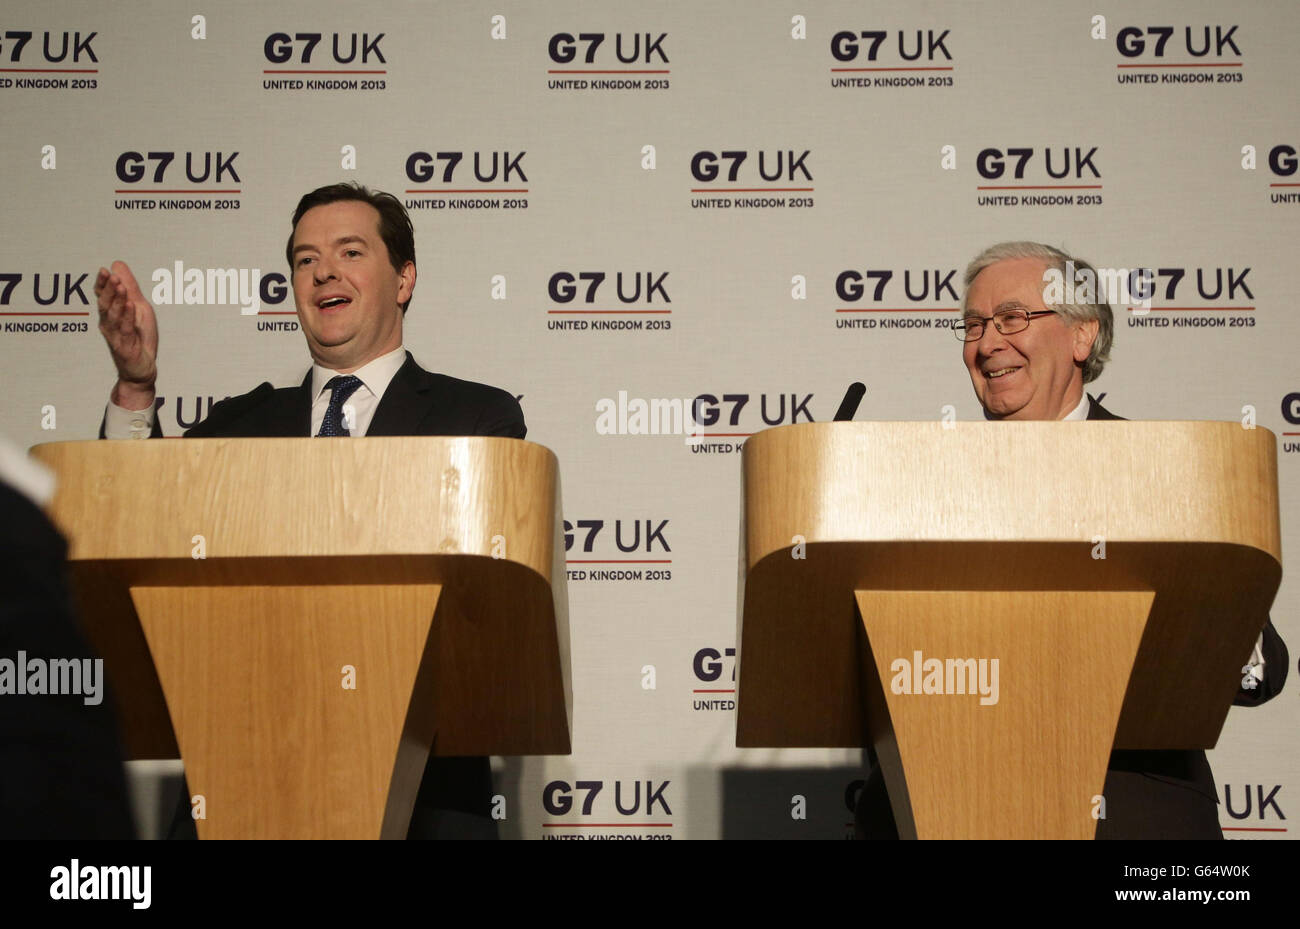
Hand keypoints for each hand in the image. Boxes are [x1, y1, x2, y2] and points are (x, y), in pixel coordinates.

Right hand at [95, 261, 157, 408]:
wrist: (143, 366)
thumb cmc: (139, 336)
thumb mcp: (138, 307)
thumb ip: (129, 287)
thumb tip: (117, 264)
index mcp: (111, 313)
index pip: (102, 295)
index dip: (102, 284)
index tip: (104, 271)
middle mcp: (109, 323)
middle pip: (105, 304)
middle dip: (108, 290)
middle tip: (112, 276)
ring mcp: (116, 335)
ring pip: (113, 316)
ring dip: (116, 301)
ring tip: (120, 287)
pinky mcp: (125, 346)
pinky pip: (125, 330)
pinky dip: (127, 317)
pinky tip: (130, 306)